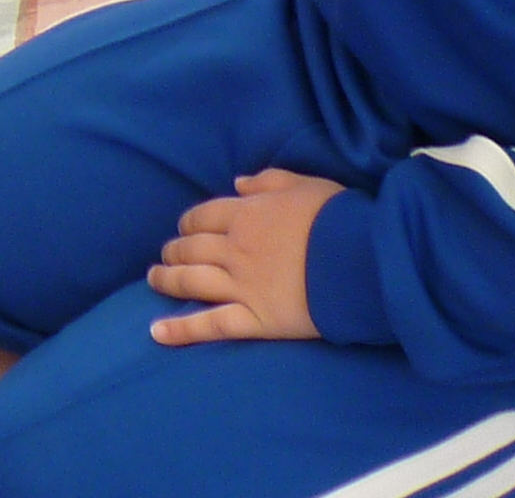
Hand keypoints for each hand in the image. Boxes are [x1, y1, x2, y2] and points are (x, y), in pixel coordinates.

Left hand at [149, 169, 340, 344]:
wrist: (359, 261)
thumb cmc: (337, 219)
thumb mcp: (304, 185)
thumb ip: (268, 181)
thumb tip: (237, 183)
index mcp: (246, 215)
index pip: (203, 216)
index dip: (189, 222)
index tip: (184, 228)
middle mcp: (235, 250)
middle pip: (191, 248)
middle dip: (174, 251)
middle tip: (167, 255)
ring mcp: (242, 286)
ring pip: (191, 282)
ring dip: (167, 280)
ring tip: (154, 279)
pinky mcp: (255, 320)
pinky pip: (210, 325)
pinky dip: (180, 330)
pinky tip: (156, 332)